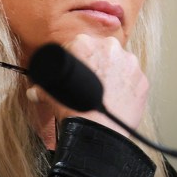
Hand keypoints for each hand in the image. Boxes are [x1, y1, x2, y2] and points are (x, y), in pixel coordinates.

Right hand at [29, 34, 148, 139]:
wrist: (98, 132)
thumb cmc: (74, 110)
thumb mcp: (51, 95)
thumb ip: (42, 89)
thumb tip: (34, 92)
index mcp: (84, 43)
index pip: (81, 45)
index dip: (79, 58)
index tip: (80, 69)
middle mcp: (109, 47)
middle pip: (103, 51)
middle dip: (99, 63)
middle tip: (93, 82)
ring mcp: (129, 62)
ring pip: (121, 63)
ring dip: (115, 73)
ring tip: (106, 92)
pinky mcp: (142, 79)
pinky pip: (133, 79)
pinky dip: (127, 87)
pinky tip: (118, 99)